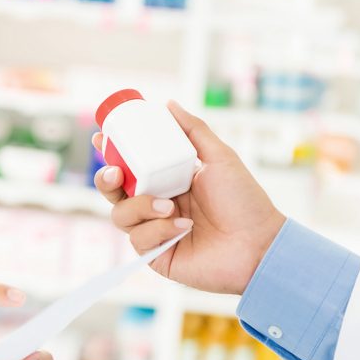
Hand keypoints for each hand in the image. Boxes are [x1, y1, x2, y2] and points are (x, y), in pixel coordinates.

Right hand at [93, 101, 286, 293]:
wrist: (258, 244)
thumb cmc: (244, 202)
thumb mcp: (219, 158)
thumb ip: (193, 131)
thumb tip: (168, 105)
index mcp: (168, 181)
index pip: (131, 165)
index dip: (112, 152)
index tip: (101, 137)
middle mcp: (156, 205)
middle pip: (114, 191)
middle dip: (106, 179)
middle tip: (115, 172)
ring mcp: (154, 231)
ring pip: (120, 215)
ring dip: (140, 206)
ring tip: (169, 206)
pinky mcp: (155, 255)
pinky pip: (138, 239)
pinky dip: (157, 230)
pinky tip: (182, 228)